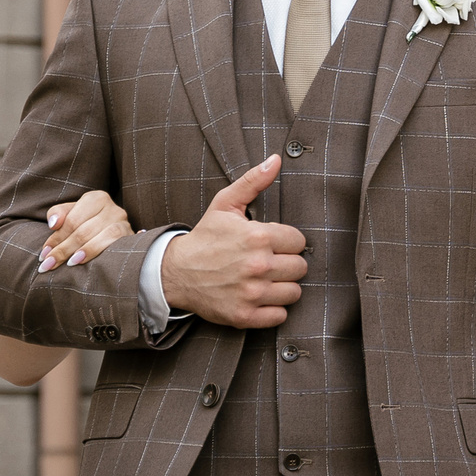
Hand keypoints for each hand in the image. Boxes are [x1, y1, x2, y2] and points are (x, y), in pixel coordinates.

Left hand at [38, 189, 134, 272]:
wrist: (114, 233)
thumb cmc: (87, 224)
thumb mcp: (72, 215)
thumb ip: (59, 214)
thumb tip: (53, 223)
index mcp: (96, 198)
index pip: (72, 220)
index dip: (56, 238)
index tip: (44, 254)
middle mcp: (112, 208)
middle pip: (84, 231)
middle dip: (64, 250)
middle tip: (49, 265)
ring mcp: (124, 222)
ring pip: (103, 236)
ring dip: (84, 251)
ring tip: (69, 264)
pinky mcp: (131, 236)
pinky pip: (116, 242)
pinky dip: (100, 250)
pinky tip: (86, 260)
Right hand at [159, 155, 304, 329]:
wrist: (175, 272)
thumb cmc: (205, 237)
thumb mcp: (225, 204)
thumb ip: (253, 181)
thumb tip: (276, 159)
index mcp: (258, 236)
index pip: (299, 242)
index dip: (287, 241)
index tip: (272, 243)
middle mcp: (258, 266)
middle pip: (300, 268)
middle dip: (287, 263)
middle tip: (269, 262)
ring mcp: (252, 293)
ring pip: (294, 292)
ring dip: (283, 287)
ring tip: (265, 279)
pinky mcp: (245, 316)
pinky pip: (280, 316)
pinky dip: (273, 309)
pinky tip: (260, 297)